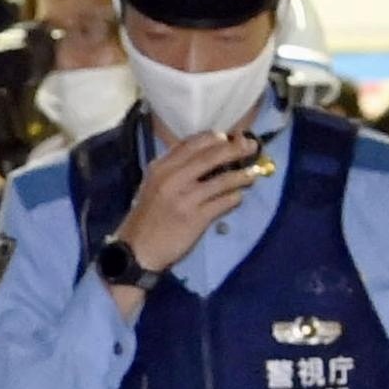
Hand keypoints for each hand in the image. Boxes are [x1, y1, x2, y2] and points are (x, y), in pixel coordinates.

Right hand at [108, 124, 269, 282]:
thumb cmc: (147, 217)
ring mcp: (185, 199)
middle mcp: (173, 179)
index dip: (215, 138)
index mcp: (161, 168)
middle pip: (211, 156)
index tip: (229, 137)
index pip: (192, 143)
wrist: (137, 250)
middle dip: (235, 149)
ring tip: (251, 175)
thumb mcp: (153, 185)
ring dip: (241, 175)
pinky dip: (234, 198)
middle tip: (252, 147)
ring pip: (222, 180)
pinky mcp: (196, 218)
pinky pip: (223, 203)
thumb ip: (174, 169)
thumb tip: (205, 154)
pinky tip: (237, 197)